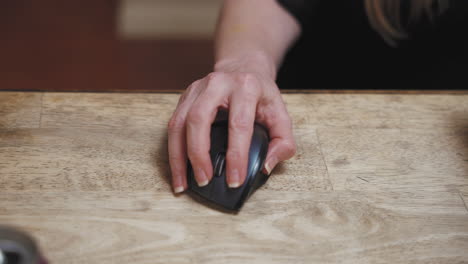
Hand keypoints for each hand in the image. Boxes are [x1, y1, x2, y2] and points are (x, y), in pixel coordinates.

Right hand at [167, 58, 295, 193]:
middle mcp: (218, 84)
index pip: (239, 124)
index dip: (236, 155)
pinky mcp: (185, 97)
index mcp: (246, 87)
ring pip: (179, 123)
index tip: (234, 180)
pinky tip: (178, 169)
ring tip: (183, 182)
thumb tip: (266, 166)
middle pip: (199, 119)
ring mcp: (197, 89)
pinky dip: (173, 151)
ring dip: (178, 156)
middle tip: (205, 180)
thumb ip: (283, 143)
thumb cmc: (262, 96)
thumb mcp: (281, 115)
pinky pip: (173, 125)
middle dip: (199, 154)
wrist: (245, 69)